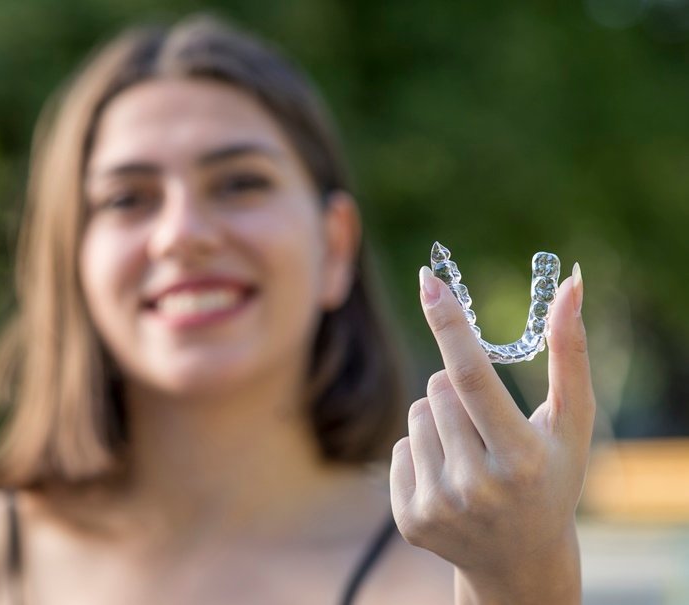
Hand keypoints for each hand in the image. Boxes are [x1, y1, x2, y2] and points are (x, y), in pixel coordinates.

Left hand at [389, 264, 594, 604]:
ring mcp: (439, 507)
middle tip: (487, 426)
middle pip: (437, 387)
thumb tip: (571, 287)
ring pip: (415, 413)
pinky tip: (451, 480)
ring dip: (439, 419)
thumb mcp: (571, 422)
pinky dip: (422, 452)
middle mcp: (476, 487)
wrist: (520, 558)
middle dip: (457, 388)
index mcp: (519, 458)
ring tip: (471, 455)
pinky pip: (400, 447)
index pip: (472, 378)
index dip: (449, 325)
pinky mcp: (410, 520)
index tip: (428, 279)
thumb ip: (570, 354)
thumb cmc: (552, 476)